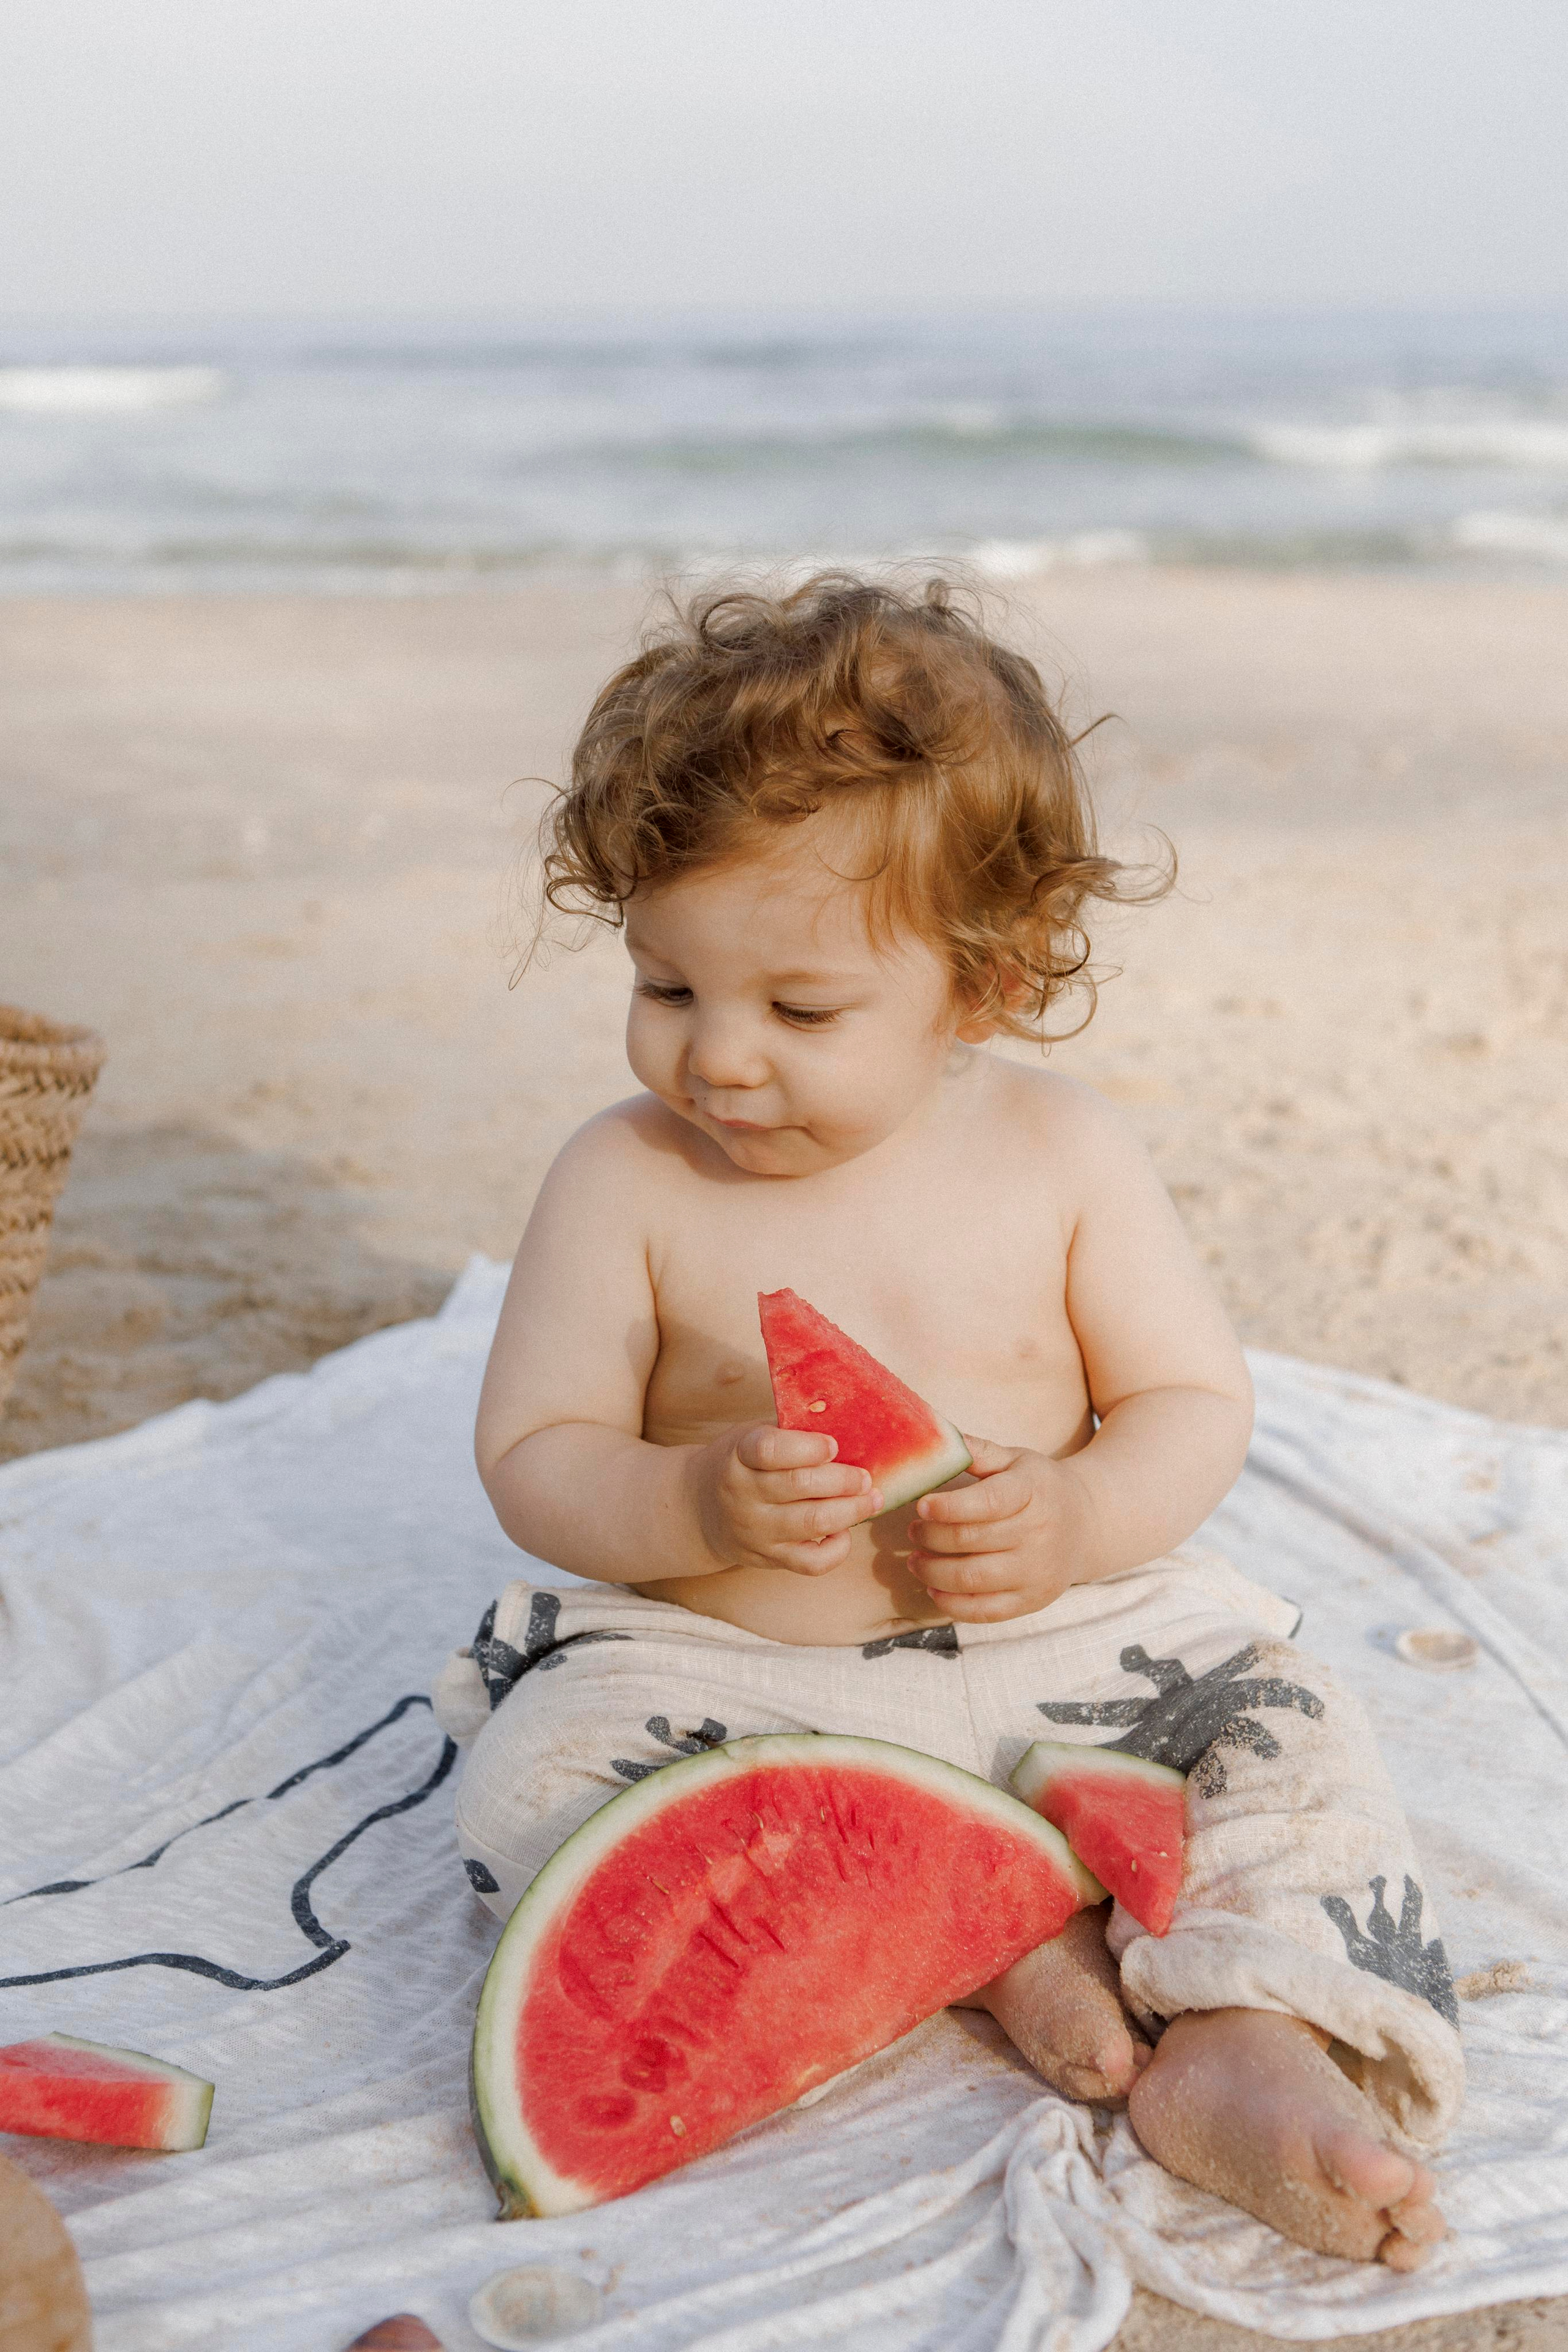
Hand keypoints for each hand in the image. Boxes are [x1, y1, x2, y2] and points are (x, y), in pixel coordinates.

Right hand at [691, 1425, 883, 1575]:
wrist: (700, 1509)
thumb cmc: (741, 1464)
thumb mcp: (751, 1436)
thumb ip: (788, 1431)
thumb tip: (847, 1424)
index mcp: (739, 1455)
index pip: (770, 1450)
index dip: (808, 1447)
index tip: (833, 1445)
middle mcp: (743, 1494)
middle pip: (801, 1485)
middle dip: (844, 1480)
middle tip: (865, 1476)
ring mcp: (755, 1530)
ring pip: (813, 1522)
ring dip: (852, 1510)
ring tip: (872, 1499)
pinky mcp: (769, 1558)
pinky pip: (812, 1563)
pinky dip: (837, 1549)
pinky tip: (844, 1530)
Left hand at [906, 1436, 1095, 1621]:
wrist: (1086, 1525)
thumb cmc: (1039, 1488)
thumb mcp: (1016, 1460)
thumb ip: (977, 1452)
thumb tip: (935, 1439)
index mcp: (1032, 1492)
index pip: (987, 1503)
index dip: (948, 1507)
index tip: (920, 1505)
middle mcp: (1038, 1533)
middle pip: (970, 1540)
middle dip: (930, 1536)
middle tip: (912, 1530)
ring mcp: (1037, 1571)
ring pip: (972, 1578)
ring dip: (932, 1571)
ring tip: (915, 1559)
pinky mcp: (1033, 1600)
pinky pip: (985, 1611)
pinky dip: (952, 1603)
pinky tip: (933, 1588)